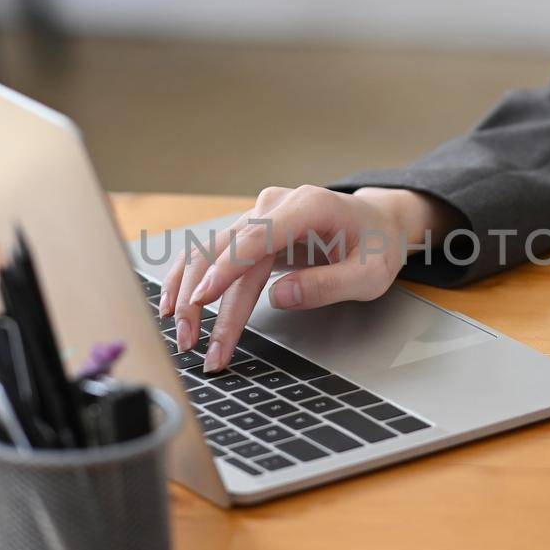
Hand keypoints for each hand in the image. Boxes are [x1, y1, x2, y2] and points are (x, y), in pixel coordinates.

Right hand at [158, 186, 458, 371]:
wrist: (376, 222)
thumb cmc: (376, 246)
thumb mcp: (370, 274)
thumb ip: (328, 285)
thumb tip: (280, 297)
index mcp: (309, 207)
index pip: (257, 238)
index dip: (227, 268)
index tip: (203, 298)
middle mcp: (276, 206)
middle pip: (227, 251)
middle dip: (204, 300)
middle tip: (195, 343)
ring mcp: (260, 216)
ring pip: (211, 252)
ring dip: (191, 293)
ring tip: (184, 335)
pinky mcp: (251, 231)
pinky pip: (213, 253)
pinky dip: (190, 277)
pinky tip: (173, 303)